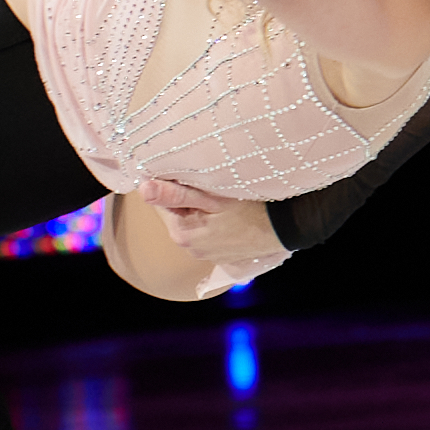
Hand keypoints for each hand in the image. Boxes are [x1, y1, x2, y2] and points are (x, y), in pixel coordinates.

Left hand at [135, 178, 278, 262]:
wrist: (285, 228)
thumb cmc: (250, 208)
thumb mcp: (211, 197)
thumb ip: (175, 193)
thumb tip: (143, 189)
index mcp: (182, 233)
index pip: (162, 202)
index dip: (172, 185)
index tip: (187, 173)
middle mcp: (190, 248)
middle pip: (178, 213)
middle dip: (188, 197)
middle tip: (210, 184)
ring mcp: (206, 254)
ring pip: (194, 222)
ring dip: (203, 209)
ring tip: (223, 198)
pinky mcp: (221, 255)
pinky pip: (209, 232)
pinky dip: (215, 221)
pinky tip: (231, 213)